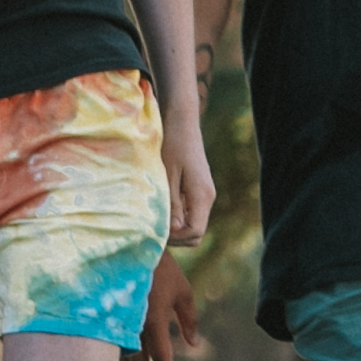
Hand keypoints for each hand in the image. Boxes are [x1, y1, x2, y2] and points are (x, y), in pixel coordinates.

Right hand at [121, 252, 201, 360]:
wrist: (129, 248)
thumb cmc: (162, 269)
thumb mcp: (183, 291)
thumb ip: (189, 320)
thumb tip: (193, 344)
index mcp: (155, 322)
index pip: (162, 359)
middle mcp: (135, 327)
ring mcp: (121, 323)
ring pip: (127, 358)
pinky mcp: (113, 318)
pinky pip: (117, 346)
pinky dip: (127, 358)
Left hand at [160, 106, 213, 243]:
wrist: (182, 123)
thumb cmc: (172, 145)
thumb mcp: (168, 176)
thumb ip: (172, 204)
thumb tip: (174, 230)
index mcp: (202, 196)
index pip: (195, 231)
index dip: (176, 238)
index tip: (157, 231)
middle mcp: (207, 197)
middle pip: (196, 232)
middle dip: (176, 236)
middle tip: (153, 229)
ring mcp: (204, 194)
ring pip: (192, 223)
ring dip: (175, 227)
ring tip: (154, 220)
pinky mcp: (198, 190)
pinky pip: (190, 212)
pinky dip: (177, 217)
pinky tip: (161, 209)